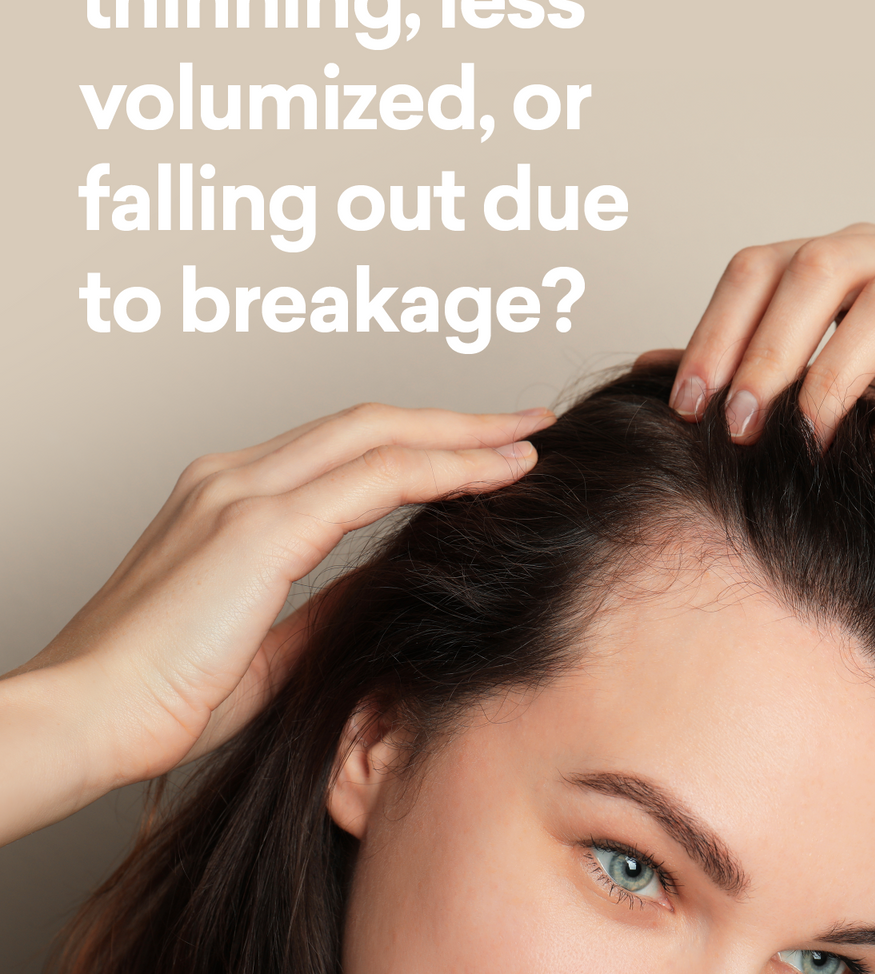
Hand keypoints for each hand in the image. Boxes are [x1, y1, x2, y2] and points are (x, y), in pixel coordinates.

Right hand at [10, 404, 551, 798]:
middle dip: (457, 419)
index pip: (347, 449)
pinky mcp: (256, 524)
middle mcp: (235, 476)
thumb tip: (388, 586)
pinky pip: (375, 477)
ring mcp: (243, 491)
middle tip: (526, 422)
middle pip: (372, 423)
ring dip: (463, 433)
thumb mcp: (268, 645)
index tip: (484, 453)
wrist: (82, 721)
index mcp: (230, 497)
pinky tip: (497, 471)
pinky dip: (444, 467)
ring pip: (380, 434)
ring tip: (528, 438)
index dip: (422, 443)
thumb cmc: (157, 696)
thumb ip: (327, 607)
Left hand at [657, 223, 874, 508]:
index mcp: (858, 256)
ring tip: (808, 441)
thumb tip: (647, 365)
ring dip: (835, 375)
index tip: (687, 406)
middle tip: (739, 427)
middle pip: (823, 266)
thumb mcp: (822, 382)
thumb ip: (745, 367)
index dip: (716, 331)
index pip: (765, 265)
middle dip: (768, 350)